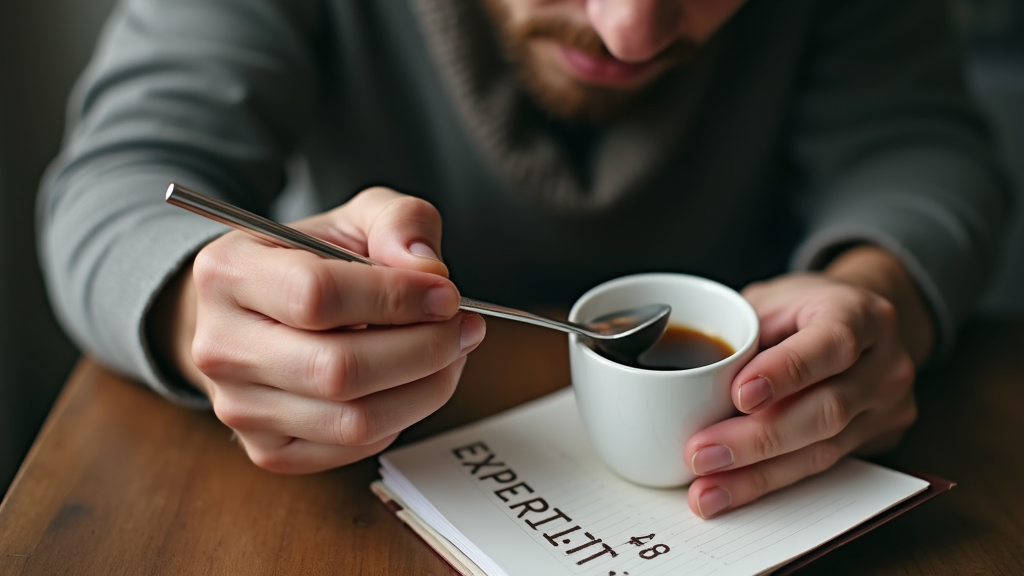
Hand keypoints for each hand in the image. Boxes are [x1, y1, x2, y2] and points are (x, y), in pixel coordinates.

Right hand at [150, 187, 485, 472]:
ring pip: (353, 420)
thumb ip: (399, 222)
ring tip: (451, 354)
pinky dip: (399, 418)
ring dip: (424, 389)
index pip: (317, 297)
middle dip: (424, 350)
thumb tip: (429, 268)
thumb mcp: (354, 218)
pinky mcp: (268, 449)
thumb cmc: (309, 261)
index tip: (447, 295)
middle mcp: (221, 346)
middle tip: (465, 328)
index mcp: (229, 272)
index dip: (397, 298)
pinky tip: (411, 383)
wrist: (256, 311)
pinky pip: (352, 449)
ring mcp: (240, 407)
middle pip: (339, 370)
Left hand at [684, 246, 932, 517]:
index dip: (786, 372)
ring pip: (823, 450)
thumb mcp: (771, 299)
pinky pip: (822, 468)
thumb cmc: (802, 308)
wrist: (859, 323)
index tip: (739, 394)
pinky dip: (770, 481)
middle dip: (757, 438)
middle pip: (828, 409)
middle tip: (702, 453)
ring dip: (757, 475)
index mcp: (859, 313)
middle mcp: (884, 363)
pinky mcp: (878, 440)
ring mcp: (887, 406)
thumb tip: (688, 384)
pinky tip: (732, 491)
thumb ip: (743, 334)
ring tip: (706, 489)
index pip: (831, 344)